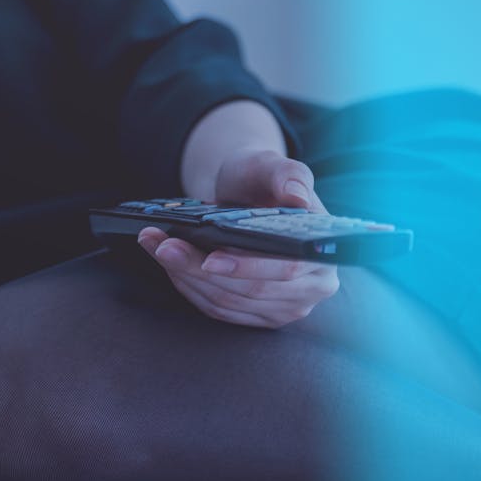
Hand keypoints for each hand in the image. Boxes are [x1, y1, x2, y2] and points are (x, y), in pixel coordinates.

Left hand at [138, 149, 339, 327]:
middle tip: (163, 245)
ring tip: (156, 246)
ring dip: (184, 276)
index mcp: (323, 254)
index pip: (286, 269)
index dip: (246, 267)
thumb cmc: (262, 180)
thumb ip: (288, 175)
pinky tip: (167, 261)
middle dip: (198, 268)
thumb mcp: (271, 166)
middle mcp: (312, 287)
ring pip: (225, 302)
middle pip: (248, 290)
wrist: (246, 196)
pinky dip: (186, 284)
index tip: (208, 259)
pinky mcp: (255, 315)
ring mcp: (283, 307)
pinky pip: (215, 308)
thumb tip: (296, 196)